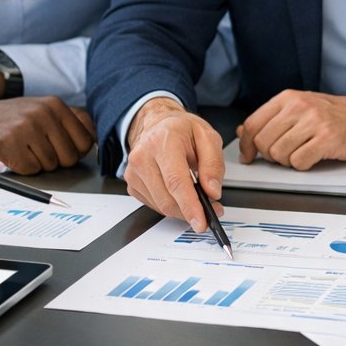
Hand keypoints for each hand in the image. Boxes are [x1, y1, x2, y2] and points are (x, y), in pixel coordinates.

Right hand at [0, 97, 95, 173]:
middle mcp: (43, 113)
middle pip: (70, 158)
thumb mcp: (40, 110)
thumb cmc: (7, 119)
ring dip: (36, 165)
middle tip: (35, 151)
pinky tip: (10, 155)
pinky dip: (21, 170)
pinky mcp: (10, 143)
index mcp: (55, 104)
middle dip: (55, 161)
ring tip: (21, 149)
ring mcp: (26, 127)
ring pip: (50, 166)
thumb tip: (95, 139)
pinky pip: (30, 170)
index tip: (59, 149)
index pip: (86, 141)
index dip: (74, 152)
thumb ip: (68, 121)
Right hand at [124, 99, 225, 230]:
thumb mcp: (208, 137)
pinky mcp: (132, 184)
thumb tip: (212, 191)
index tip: (201, 222)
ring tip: (197, 197)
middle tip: (211, 210)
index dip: (190, 206)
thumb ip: (213, 164)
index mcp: (163, 141)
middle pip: (167, 198)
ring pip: (161, 206)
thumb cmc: (182, 130)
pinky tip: (178, 192)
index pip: (176, 181)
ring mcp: (134, 172)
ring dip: (182, 209)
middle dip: (191, 211)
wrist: (159, 124)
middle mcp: (143, 156)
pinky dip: (171, 204)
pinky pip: (154, 205)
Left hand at [236, 90, 345, 169]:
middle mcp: (299, 106)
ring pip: (279, 154)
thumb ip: (273, 119)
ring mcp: (313, 122)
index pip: (253, 123)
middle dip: (271, 156)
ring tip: (303, 153)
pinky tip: (314, 157)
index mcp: (289, 98)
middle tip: (286, 154)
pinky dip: (303, 166)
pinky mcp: (327, 139)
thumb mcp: (301, 108)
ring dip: (288, 161)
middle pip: (264, 142)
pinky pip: (299, 163)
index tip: (249, 156)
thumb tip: (244, 132)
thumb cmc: (336, 115)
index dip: (246, 145)